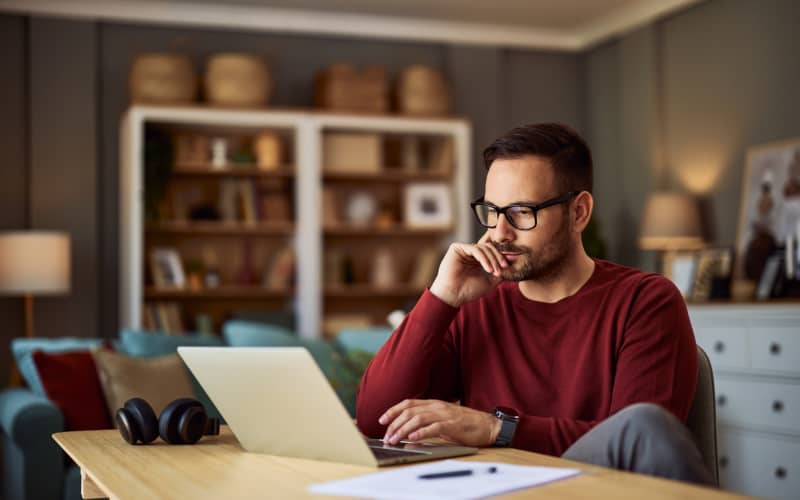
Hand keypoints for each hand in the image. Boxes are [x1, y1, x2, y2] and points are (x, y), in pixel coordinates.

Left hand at [378, 399, 500, 447]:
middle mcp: (437, 406)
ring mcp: (445, 414)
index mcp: (434, 403)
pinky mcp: (453, 425)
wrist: (488, 425)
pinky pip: (434, 427)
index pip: (408, 403)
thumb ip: (428, 420)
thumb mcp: (443, 418)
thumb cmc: (465, 424)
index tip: (381, 420)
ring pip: (418, 419)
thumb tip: (409, 430)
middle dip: (394, 423)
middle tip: (386, 436)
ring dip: (403, 430)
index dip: (393, 410)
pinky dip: (422, 432)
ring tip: (394, 440)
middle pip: (409, 411)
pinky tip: (413, 438)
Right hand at [429, 231, 506, 306]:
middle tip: (503, 268)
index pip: (491, 252)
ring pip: (483, 248)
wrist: (453, 295)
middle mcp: (469, 254)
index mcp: (476, 260)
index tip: (507, 266)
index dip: (500, 257)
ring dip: (492, 259)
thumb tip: (511, 266)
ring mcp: (463, 250)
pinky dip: (483, 258)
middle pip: (489, 248)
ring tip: (494, 271)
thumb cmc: (468, 291)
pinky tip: (487, 268)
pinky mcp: (456, 248)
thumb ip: (499, 274)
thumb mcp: (489, 282)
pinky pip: (475, 248)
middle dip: (498, 257)